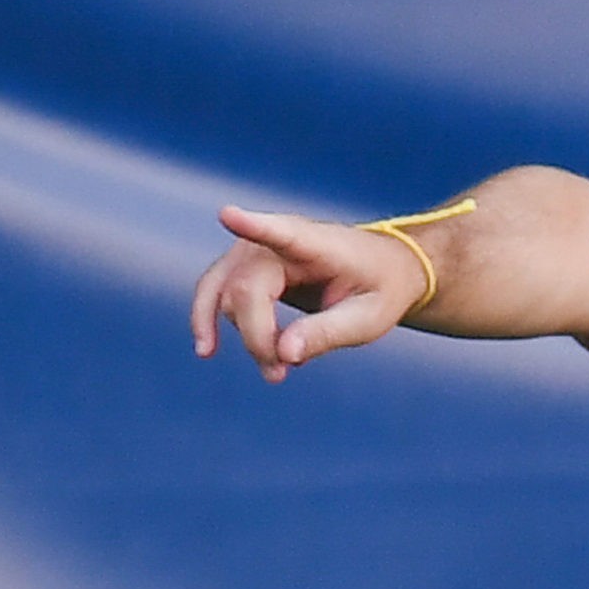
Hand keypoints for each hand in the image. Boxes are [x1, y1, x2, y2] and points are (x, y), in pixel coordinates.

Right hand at [189, 205, 429, 382]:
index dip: (253, 226)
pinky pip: (216, 293)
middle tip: (280, 374)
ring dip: (243, 337)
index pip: (283, 233)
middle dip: (256, 338)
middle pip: (245, 290)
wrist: (382, 270)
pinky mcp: (244, 266)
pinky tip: (207, 348)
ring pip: (225, 296)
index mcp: (317, 244)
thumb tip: (284, 354)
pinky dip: (210, 321)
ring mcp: (255, 250)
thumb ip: (327, 333)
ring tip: (274, 372)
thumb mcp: (369, 319)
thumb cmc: (379, 288)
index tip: (227, 214)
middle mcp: (277, 241)